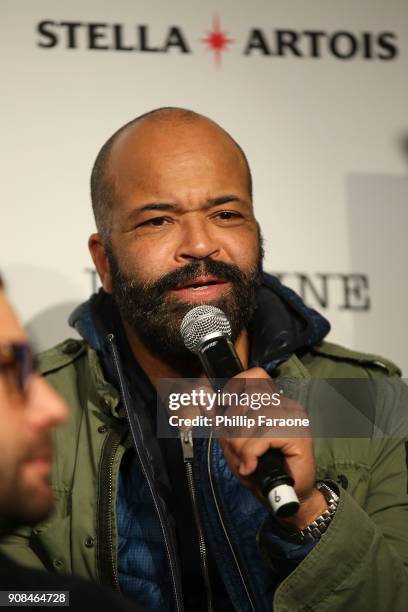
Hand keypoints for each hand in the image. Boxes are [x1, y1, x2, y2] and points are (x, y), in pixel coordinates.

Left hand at [219, 367, 327, 530]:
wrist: (288, 499)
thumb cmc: (262, 472)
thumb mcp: (233, 443)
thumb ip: (220, 419)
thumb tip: (203, 393)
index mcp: (273, 403)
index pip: (254, 376)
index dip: (235, 388)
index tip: (225, 409)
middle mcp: (286, 405)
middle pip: (246, 401)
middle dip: (232, 429)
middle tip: (236, 451)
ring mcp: (294, 418)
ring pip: (252, 419)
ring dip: (240, 445)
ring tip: (245, 461)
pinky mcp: (299, 434)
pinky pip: (262, 435)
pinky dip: (250, 453)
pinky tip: (252, 466)